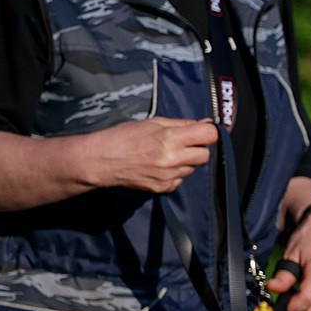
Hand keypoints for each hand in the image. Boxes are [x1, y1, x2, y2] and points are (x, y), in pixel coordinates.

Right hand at [80, 117, 215, 193]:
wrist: (101, 160)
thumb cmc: (124, 137)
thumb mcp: (153, 122)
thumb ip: (182, 124)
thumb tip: (206, 124)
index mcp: (170, 138)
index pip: (209, 135)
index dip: (209, 132)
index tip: (203, 131)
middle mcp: (172, 159)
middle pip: (205, 154)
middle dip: (197, 147)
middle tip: (182, 143)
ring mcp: (169, 176)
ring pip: (193, 168)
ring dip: (185, 161)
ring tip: (165, 154)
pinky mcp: (164, 188)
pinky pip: (181, 179)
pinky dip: (175, 173)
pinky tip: (159, 166)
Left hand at [271, 211, 310, 310]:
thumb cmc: (308, 241)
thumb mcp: (291, 254)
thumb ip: (284, 274)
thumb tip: (272, 288)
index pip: (308, 298)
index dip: (292, 306)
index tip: (283, 303)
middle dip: (299, 310)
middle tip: (289, 299)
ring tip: (299, 298)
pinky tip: (309, 300)